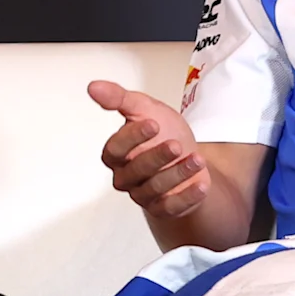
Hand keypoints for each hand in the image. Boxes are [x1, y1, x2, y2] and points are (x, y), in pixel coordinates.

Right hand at [89, 80, 209, 220]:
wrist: (190, 157)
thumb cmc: (165, 134)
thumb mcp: (145, 109)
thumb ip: (119, 99)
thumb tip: (94, 87)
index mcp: (117, 153)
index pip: (115, 149)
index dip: (133, 137)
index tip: (152, 124)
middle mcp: (126, 176)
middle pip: (134, 171)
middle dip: (157, 157)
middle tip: (176, 144)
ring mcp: (144, 194)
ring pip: (154, 188)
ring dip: (178, 173)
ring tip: (196, 159)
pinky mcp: (163, 208)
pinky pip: (171, 208)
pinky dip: (187, 196)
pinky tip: (200, 184)